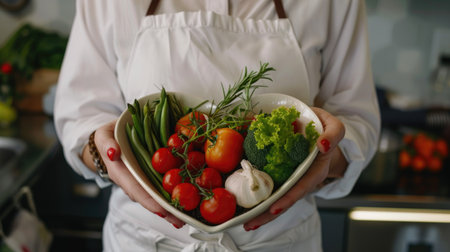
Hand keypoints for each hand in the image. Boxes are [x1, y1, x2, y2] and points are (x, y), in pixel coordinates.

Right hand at [85, 121, 184, 228]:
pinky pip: (160, 186)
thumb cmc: (108, 137)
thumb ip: (107, 144)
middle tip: (179, 221)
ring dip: (169, 207)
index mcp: (120, 173)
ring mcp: (141, 180)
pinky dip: (171, 195)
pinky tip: (185, 203)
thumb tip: (113, 153)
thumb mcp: (104, 136)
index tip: (162, 210)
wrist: (110, 139)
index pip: (135, 189)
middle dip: (163, 210)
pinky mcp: (150, 176)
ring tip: (185, 216)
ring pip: (155, 196)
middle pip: (148, 198)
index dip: (148, 201)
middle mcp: (131, 181)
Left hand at [243, 107, 345, 230]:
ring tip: (245, 223)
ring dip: (261, 213)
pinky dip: (258, 198)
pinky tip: (244, 208)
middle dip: (268, 214)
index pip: (301, 188)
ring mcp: (290, 180)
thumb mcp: (335, 128)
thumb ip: (334, 135)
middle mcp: (302, 180)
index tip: (274, 209)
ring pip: (276, 199)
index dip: (288, 199)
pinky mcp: (280, 175)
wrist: (321, 133)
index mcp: (316, 171)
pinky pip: (269, 187)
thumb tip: (322, 145)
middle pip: (285, 201)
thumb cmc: (326, 131)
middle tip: (250, 225)